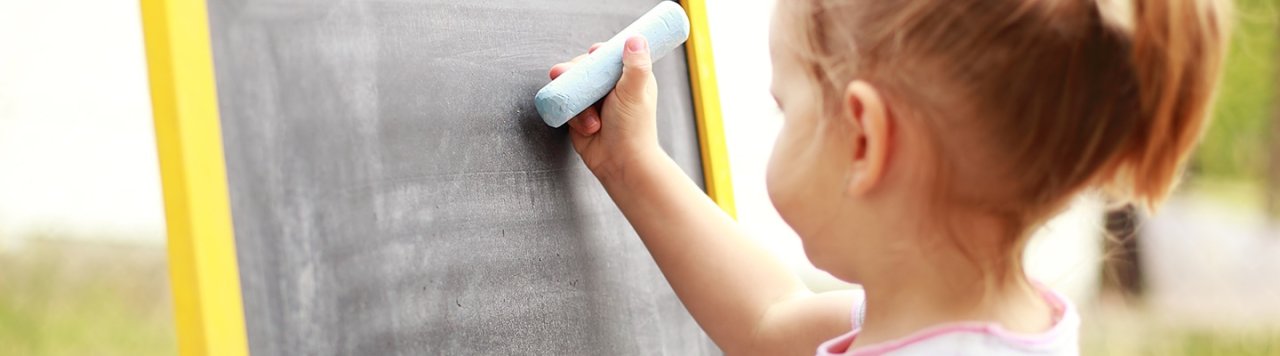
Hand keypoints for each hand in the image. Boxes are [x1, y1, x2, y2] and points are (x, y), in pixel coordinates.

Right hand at [548, 36, 661, 182]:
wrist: (619, 163)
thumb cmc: (633, 129)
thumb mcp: (634, 92)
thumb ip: (635, 65)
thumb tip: (635, 38)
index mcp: (629, 76)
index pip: (608, 55)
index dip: (598, 54)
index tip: (593, 55)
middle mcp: (611, 86)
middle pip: (584, 68)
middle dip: (575, 73)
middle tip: (563, 74)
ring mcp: (594, 101)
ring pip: (573, 86)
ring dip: (577, 100)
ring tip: (589, 117)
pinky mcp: (580, 115)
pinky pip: (568, 106)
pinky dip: (574, 116)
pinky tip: (588, 127)